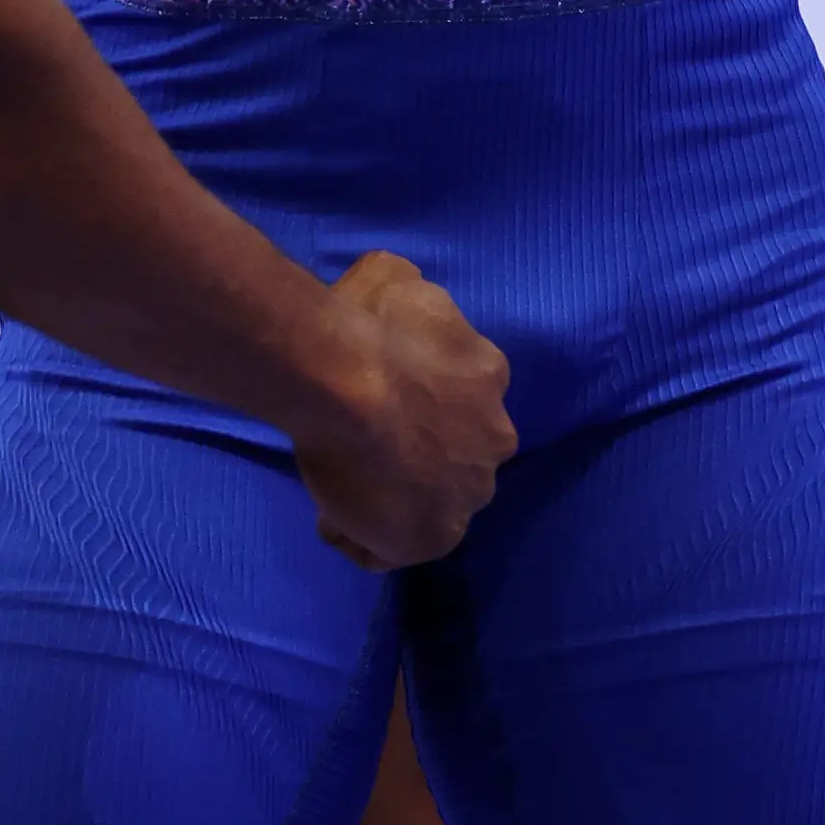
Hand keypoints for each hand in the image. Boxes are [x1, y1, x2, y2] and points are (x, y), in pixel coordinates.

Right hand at [288, 249, 514, 568]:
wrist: (346, 380)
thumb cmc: (367, 323)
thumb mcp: (392, 276)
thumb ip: (406, 293)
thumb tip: (398, 292)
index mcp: (490, 376)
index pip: (464, 399)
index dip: (424, 401)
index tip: (385, 398)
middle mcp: (494, 440)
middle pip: (458, 455)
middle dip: (419, 452)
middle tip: (363, 442)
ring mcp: (467, 495)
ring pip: (431, 504)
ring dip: (393, 497)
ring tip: (341, 482)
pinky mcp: (432, 540)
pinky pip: (390, 548)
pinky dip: (362, 538)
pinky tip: (331, 516)